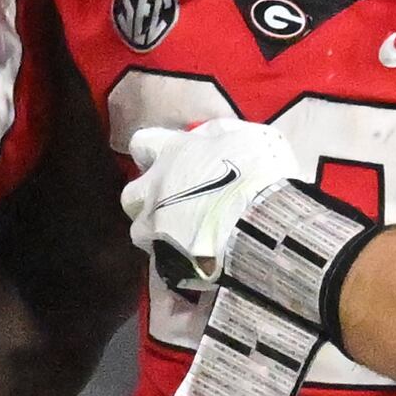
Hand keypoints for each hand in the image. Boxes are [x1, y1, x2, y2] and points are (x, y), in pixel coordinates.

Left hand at [121, 115, 305, 289]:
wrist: (264, 223)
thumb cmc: (261, 173)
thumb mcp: (248, 137)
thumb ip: (218, 135)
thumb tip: (205, 137)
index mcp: (173, 153)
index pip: (142, 143)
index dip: (152, 152)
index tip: (168, 159)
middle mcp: (155, 188)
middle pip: (131, 194)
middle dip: (146, 198)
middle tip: (170, 202)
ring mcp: (157, 226)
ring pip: (140, 230)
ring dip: (155, 231)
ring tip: (181, 237)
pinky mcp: (166, 259)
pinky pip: (161, 260)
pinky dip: (173, 258)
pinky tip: (194, 259)